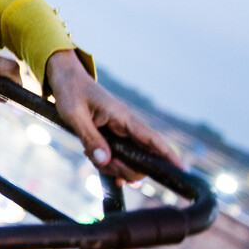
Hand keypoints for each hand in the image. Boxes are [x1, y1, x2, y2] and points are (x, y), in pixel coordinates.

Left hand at [45, 50, 181, 182]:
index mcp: (122, 117)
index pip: (152, 139)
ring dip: (112, 166)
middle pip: (142, 157)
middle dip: (125, 168)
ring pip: (128, 159)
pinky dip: (109, 163)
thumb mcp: (74, 115)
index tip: (182, 170)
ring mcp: (120, 130)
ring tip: (90, 154)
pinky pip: (118, 155)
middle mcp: (126, 125)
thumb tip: (105, 161)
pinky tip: (101, 165)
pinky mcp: (111, 134)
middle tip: (101, 163)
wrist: (66, 78)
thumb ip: (90, 138)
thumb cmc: (71, 91)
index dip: (168, 155)